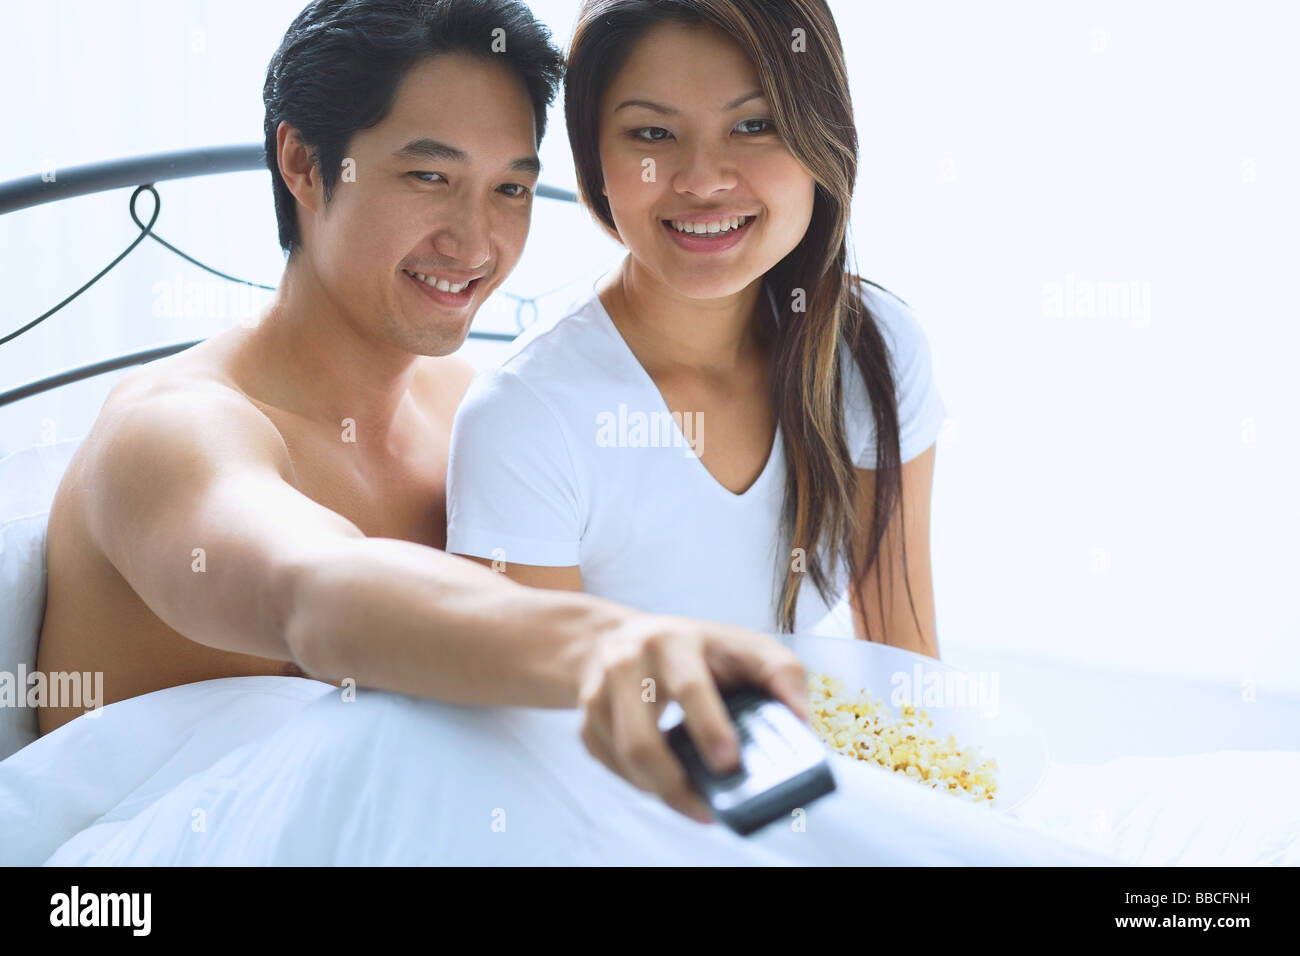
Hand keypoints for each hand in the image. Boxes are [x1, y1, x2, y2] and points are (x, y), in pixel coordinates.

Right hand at [575, 612, 809, 823]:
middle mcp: (629, 661)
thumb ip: (782, 675)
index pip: (690, 686)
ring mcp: (599, 691)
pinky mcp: (585, 718)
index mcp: (675, 640)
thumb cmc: (695, 650)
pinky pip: (610, 765)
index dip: (710, 727)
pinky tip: (664, 780)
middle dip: (674, 783)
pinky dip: (640, 782)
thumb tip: (801, 722)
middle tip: (709, 808)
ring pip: (625, 759)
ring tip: (696, 803)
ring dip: (661, 790)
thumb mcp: (743, 645)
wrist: (618, 638)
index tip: (729, 764)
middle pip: (642, 739)